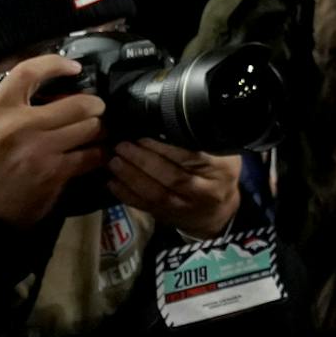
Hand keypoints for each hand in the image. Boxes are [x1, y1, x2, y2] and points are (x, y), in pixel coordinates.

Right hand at [0, 54, 108, 226]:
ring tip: (96, 131)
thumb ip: (11, 104)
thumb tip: (52, 85)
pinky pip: (91, 155)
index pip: (27, 72)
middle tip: (96, 109)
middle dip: (94, 106)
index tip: (74, 67)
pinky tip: (96, 153)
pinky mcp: (54, 172)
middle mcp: (18, 125)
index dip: (55, 64)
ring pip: (90, 127)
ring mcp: (39, 149)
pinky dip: (98, 153)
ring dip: (98, 129)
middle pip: (77, 103)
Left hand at [107, 139, 240, 236]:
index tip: (143, 136)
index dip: (165, 148)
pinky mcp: (169, 217)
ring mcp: (186, 207)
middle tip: (122, 146)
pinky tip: (112, 182)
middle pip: (172, 177)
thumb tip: (166, 119)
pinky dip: (127, 195)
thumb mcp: (222, 154)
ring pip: (157, 194)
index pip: (192, 157)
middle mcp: (205, 191)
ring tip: (114, 161)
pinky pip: (146, 207)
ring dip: (131, 177)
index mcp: (220, 169)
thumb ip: (201, 141)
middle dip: (143, 161)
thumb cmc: (218, 174)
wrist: (218, 212)